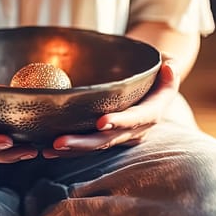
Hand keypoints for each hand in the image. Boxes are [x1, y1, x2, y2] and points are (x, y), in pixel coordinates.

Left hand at [42, 60, 178, 158]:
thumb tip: (168, 65)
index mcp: (152, 112)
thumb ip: (168, 65)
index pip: (137, 118)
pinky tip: (46, 150)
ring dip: (72, 149)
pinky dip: (68, 150)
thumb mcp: (167, 65)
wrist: (151, 88)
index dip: (120, 121)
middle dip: (85, 142)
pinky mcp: (106, 138)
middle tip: (60, 141)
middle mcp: (136, 129)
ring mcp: (120, 136)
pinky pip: (87, 146)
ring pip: (95, 146)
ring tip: (49, 148)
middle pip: (109, 139)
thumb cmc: (156, 71)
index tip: (101, 121)